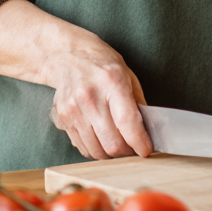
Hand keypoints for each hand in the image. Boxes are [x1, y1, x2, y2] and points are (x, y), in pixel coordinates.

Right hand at [41, 24, 152, 160]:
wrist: (69, 56)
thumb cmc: (102, 64)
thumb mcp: (128, 75)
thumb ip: (138, 104)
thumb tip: (149, 131)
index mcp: (112, 82)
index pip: (127, 121)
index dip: (139, 141)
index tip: (146, 149)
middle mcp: (90, 97)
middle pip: (111, 143)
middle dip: (127, 152)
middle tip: (134, 149)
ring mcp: (73, 109)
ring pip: (96, 151)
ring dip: (111, 155)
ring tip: (118, 145)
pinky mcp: (63, 119)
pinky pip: (82, 147)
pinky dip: (96, 151)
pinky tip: (102, 140)